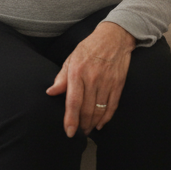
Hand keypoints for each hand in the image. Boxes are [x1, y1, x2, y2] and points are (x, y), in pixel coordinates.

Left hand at [46, 21, 135, 136]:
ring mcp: (107, 82)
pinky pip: (112, 105)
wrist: (115, 36)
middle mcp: (93, 78)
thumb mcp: (72, 58)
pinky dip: (107, 118)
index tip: (69, 132)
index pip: (73, 101)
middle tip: (78, 132)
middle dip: (82, 125)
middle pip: (87, 109)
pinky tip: (100, 124)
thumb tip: (51, 92)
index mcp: (78, 72)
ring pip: (99, 110)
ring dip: (93, 123)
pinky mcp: (119, 84)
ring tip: (87, 130)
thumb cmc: (90, 47)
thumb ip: (62, 77)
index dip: (70, 119)